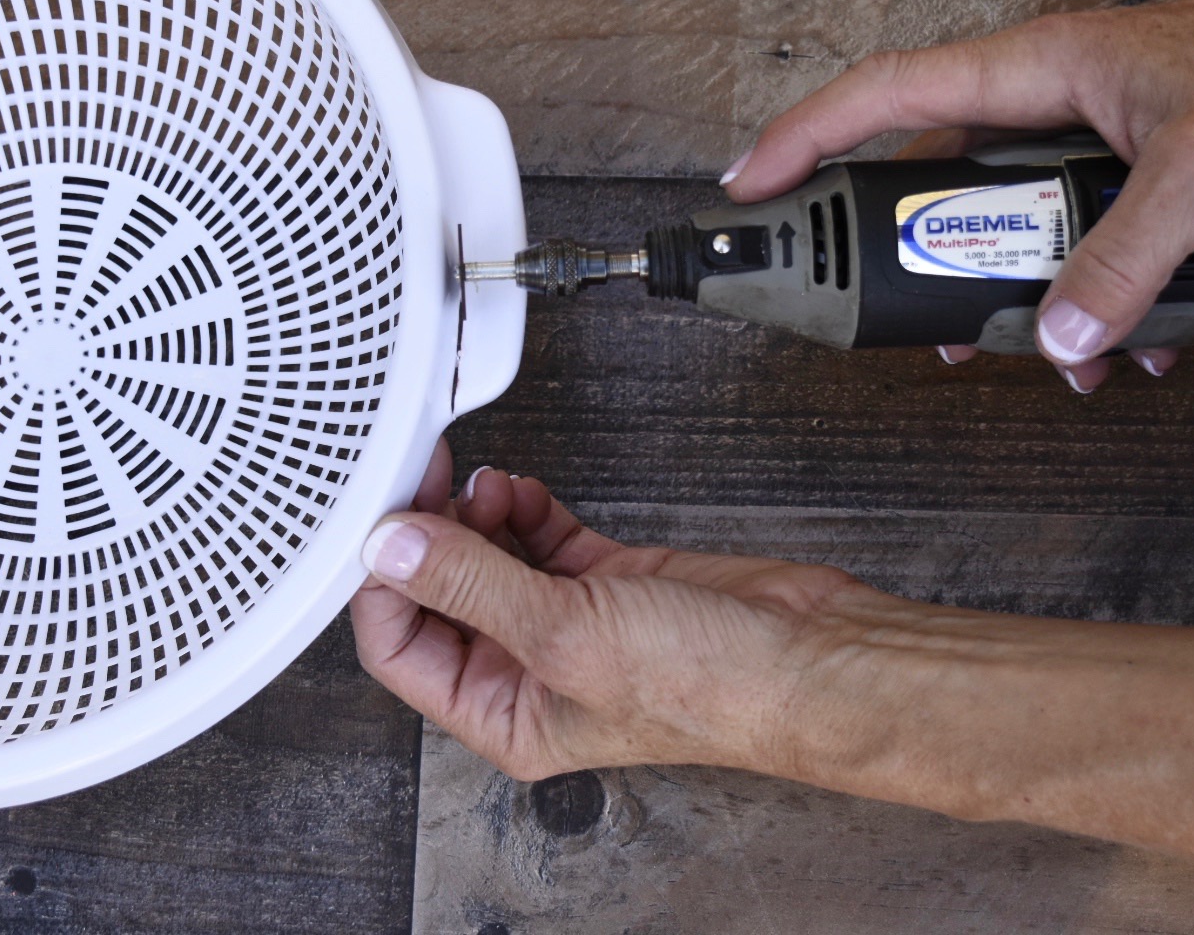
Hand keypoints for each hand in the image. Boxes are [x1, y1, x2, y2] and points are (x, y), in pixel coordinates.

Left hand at [349, 443, 874, 780]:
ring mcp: (566, 621)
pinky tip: (525, 490)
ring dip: (476, 514)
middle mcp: (527, 673)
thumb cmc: (710, 687)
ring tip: (488, 483)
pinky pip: (538, 537)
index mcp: (503, 715)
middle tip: (427, 478)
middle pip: (441, 594)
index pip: (401, 648)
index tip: (384, 521)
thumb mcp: (566, 633)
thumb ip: (472, 583)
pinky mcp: (605, 579)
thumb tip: (392, 549)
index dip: (384, 583)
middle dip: (429, 535)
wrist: (808, 657)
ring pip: (487, 557)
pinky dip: (523, 508)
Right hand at [722, 0, 1193, 390]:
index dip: (804, 138)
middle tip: (863, 307)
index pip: (885, 94)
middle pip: (927, 175)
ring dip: (1001, 291)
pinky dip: (1069, 290)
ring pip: (996, 218)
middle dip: (902, 255)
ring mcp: (1071, 131)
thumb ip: (1125, 263)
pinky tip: (1105, 338)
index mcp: (1035, 70)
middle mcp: (1041, 97)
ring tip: (1011, 349)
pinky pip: (1055, 232)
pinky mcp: (1108, 164)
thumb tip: (1060, 337)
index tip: (751, 185)